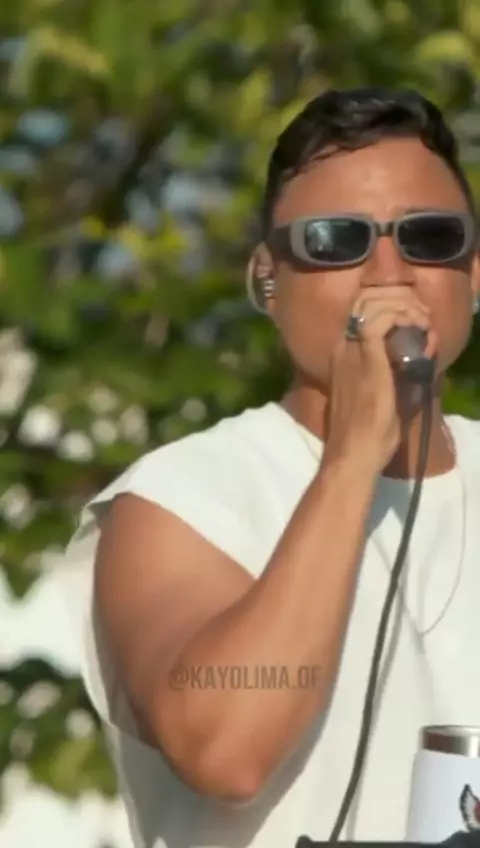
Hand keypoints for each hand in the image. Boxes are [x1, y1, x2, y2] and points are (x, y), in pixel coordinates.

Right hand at [324, 287, 436, 472]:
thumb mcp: (385, 392)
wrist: (354, 452)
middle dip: (400, 297)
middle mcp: (343, 345)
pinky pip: (382, 319)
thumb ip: (400, 368)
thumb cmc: (369, 433)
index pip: (363, 309)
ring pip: (374, 301)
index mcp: (344, 352)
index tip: (417, 318)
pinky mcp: (365, 357)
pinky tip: (419, 330)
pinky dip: (404, 316)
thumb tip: (425, 348)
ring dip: (405, 305)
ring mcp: (352, 349)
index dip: (392, 303)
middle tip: (422, 316)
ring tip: (423, 322)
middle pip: (367, 297)